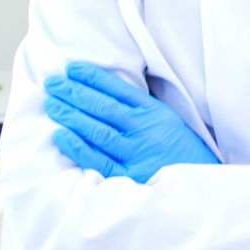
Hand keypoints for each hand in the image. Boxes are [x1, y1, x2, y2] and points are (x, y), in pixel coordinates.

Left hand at [43, 61, 218, 182]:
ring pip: (97, 131)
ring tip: (52, 104)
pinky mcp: (128, 176)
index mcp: (154, 112)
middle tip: (52, 84)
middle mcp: (144, 130)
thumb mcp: (167, 119)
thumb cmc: (179, 148)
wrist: (197, 181)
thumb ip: (141, 107)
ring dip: (71, 116)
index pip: (119, 89)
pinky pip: (98, 160)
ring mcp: (136, 153)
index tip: (72, 68)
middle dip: (74, 93)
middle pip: (103, 107)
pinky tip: (61, 135)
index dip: (93, 77)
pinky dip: (78, 148)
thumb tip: (107, 91)